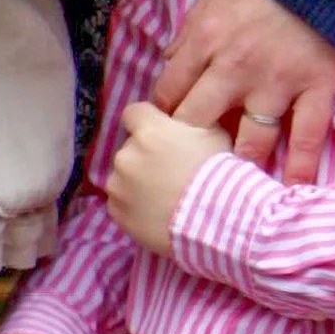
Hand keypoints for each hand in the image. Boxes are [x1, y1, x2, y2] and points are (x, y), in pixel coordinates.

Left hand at [105, 97, 236, 255]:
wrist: (215, 221)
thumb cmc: (218, 175)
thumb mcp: (213, 135)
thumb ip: (189, 124)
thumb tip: (182, 124)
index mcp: (149, 131)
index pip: (134, 113)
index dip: (147, 122)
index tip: (160, 136)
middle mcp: (127, 154)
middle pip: (130, 147)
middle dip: (145, 156)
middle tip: (168, 173)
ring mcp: (118, 184)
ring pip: (123, 176)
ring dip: (136, 182)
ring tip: (162, 198)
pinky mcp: (116, 211)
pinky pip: (120, 202)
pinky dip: (133, 206)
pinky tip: (155, 213)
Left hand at [151, 0, 334, 184]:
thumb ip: (194, 27)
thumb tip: (172, 59)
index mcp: (206, 40)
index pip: (171, 91)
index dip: (163, 117)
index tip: (164, 134)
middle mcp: (235, 69)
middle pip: (199, 124)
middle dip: (190, 150)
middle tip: (191, 171)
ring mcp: (277, 83)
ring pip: (250, 141)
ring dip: (238, 168)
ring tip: (233, 196)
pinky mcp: (318, 88)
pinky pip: (308, 139)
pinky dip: (302, 170)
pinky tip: (293, 196)